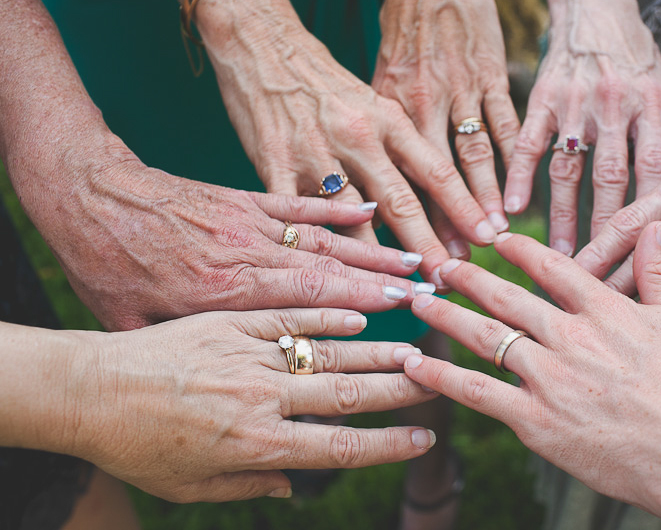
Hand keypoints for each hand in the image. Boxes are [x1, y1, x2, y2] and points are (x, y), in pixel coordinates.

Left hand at [34, 148, 431, 330]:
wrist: (88, 198)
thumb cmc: (108, 268)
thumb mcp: (138, 328)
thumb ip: (194, 357)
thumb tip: (220, 379)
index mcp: (220, 294)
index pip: (305, 305)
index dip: (358, 309)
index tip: (401, 318)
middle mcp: (245, 256)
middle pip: (326, 271)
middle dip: (382, 283)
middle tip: (428, 291)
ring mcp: (249, 221)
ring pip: (321, 238)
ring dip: (371, 250)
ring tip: (415, 261)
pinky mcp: (244, 197)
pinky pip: (299, 203)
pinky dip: (336, 207)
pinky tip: (370, 211)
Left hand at [58, 308, 435, 501]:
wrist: (85, 388)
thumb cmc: (131, 444)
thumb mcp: (187, 487)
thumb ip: (247, 486)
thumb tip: (293, 487)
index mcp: (254, 443)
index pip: (338, 445)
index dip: (387, 443)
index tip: (424, 436)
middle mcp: (260, 396)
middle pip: (346, 391)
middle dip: (399, 387)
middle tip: (437, 377)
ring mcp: (248, 351)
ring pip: (327, 348)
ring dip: (377, 347)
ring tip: (416, 344)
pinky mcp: (231, 317)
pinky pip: (290, 313)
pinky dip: (327, 312)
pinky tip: (360, 312)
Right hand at [197, 0, 497, 285]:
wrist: (263, 43)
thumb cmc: (326, 79)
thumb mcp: (374, 103)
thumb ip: (400, 146)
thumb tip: (436, 194)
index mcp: (389, 118)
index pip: (436, 169)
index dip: (463, 206)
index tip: (487, 239)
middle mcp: (358, 136)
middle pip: (400, 200)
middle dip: (428, 246)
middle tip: (450, 281)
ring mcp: (315, 151)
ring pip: (351, 216)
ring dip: (376, 258)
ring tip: (397, 293)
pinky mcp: (273, 162)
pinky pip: (296, 212)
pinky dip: (314, 245)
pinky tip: (328, 273)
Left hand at [374, 0, 518, 256]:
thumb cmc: (399, 25)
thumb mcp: (369, 79)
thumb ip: (375, 130)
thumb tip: (366, 183)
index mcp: (386, 109)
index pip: (393, 177)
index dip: (401, 224)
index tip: (408, 261)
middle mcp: (420, 103)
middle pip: (431, 179)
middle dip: (444, 226)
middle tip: (455, 267)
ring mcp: (459, 89)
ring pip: (472, 157)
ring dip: (483, 202)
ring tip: (492, 240)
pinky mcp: (491, 73)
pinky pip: (506, 125)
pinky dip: (515, 162)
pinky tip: (520, 193)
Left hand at [401, 225, 660, 527]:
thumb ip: (658, 272)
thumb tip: (654, 226)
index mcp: (606, 310)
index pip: (551, 266)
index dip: (519, 248)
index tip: (498, 237)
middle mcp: (571, 337)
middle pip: (506, 296)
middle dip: (468, 277)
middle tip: (441, 265)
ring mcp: (550, 378)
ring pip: (484, 337)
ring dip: (446, 316)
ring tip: (420, 302)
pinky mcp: (537, 421)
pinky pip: (477, 392)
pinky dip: (441, 376)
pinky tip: (415, 364)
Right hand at [503, 0, 660, 253]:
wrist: (595, 6)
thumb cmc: (639, 56)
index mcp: (656, 104)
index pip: (656, 175)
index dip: (652, 220)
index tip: (652, 261)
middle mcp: (618, 104)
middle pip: (612, 182)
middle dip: (607, 233)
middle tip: (603, 276)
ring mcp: (577, 101)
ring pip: (571, 170)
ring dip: (564, 217)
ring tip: (560, 258)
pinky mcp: (543, 96)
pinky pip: (529, 143)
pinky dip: (519, 176)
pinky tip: (512, 208)